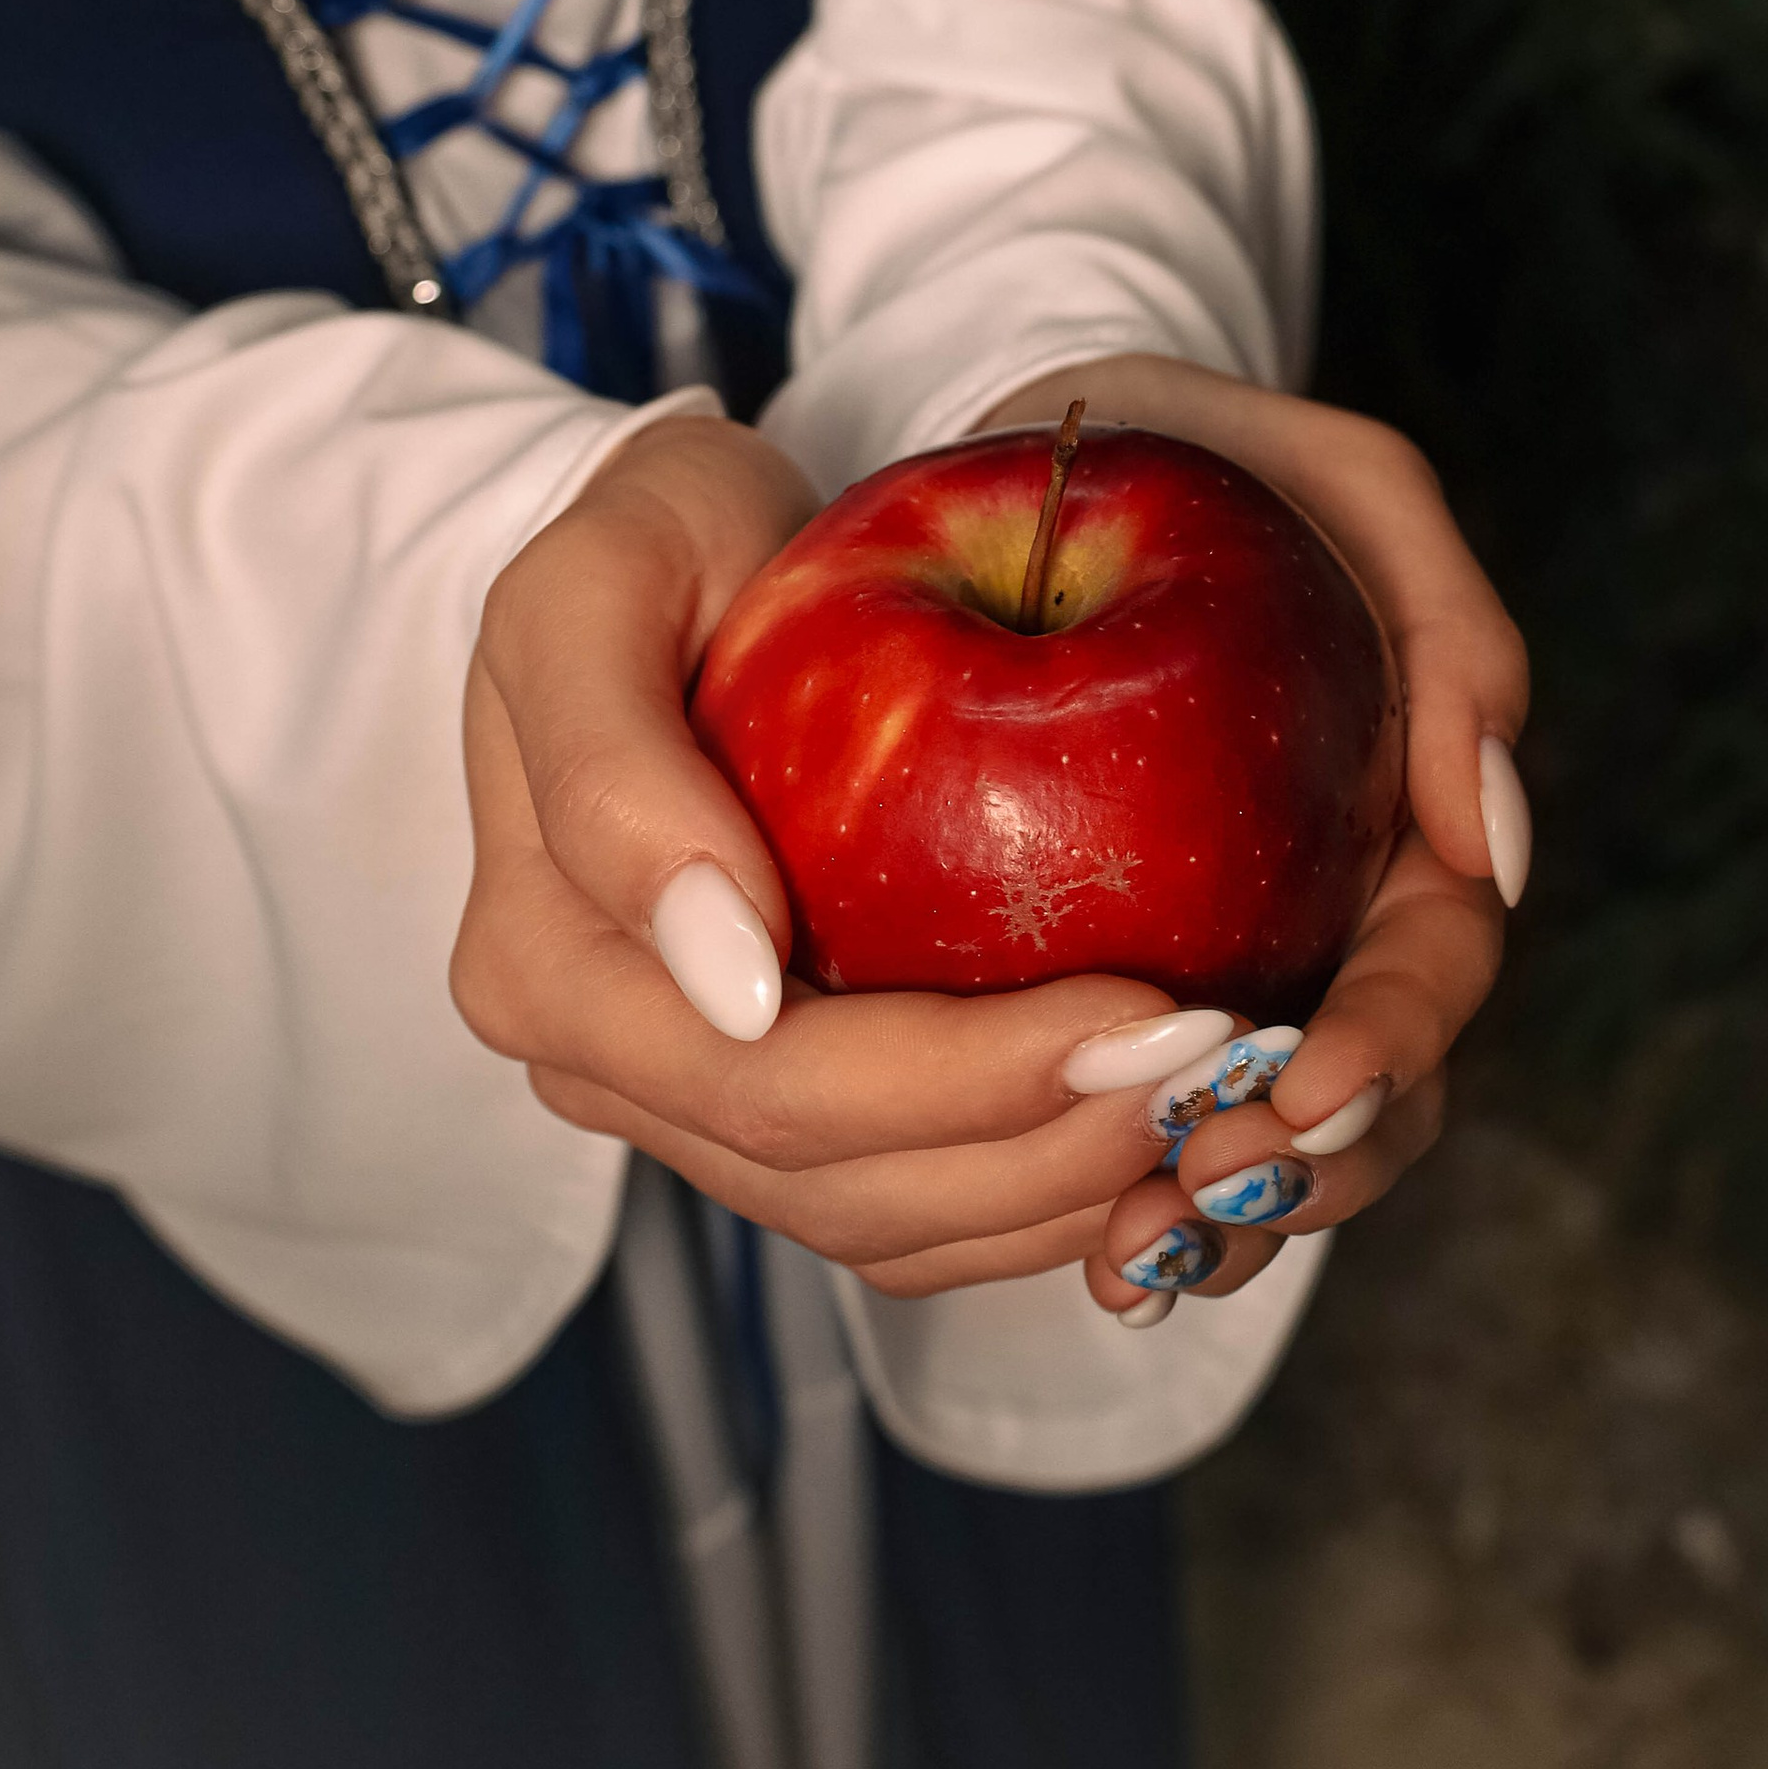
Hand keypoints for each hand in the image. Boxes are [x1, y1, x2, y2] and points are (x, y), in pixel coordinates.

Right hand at [451, 406, 1219, 1288]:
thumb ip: (612, 768)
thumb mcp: (595, 580)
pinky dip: (1048, 1188)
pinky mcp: (787, 1111)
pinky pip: (921, 1205)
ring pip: (889, 1226)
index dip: (964, 1078)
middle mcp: (607, 1068)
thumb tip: (729, 976)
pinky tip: (1164, 1122)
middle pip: (840, 1183)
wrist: (689, 563)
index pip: (771, 1081)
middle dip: (1046, 1144)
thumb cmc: (652, 542)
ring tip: (1218, 1099)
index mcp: (546, 968)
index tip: (1144, 1006)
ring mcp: (696, 1105)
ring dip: (1065, 1190)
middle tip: (1221, 1063)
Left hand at [982, 356, 1530, 1324]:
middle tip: (1212, 1182)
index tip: (1304, 1079)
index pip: (1432, 965)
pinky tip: (1080, 1254)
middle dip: (1307, 1165)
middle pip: (1369, 1099)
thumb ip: (1446, 614)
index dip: (1386, 1042)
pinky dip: (1118, 1204)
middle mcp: (1333, 918)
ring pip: (1265, 1149)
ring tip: (1138, 1254)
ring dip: (1222, 1221)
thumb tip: (1498, 843)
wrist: (1024, 462)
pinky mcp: (1107, 996)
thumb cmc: (1195, 450)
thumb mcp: (1330, 470)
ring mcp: (1231, 970)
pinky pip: (1131, 1135)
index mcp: (1407, 820)